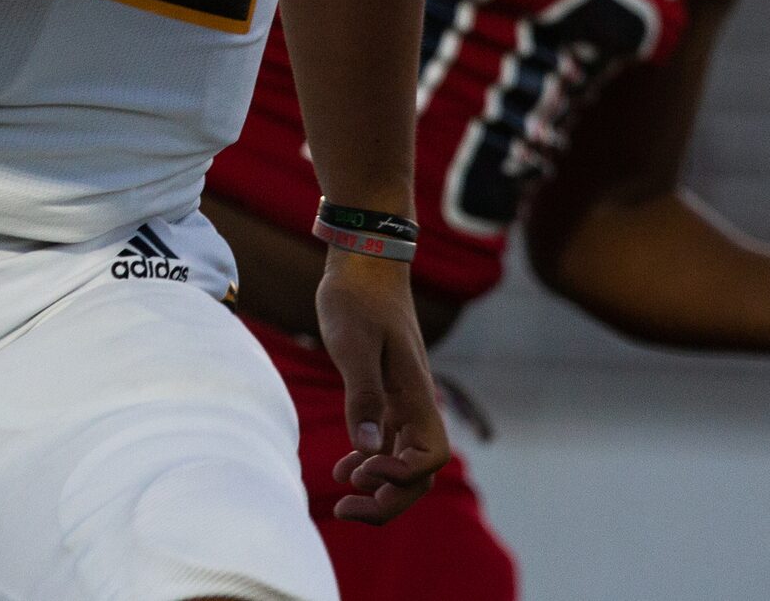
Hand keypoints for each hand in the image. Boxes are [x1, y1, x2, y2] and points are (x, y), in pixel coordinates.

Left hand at [314, 248, 450, 523]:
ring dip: (380, 488)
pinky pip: (391, 443)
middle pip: (419, 473)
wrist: (364, 259)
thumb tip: (370, 451)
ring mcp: (403, 399)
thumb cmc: (357, 296)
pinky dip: (372, 463)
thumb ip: (363, 396)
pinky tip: (346, 468)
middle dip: (388, 500)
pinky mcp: (388, 392)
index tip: (360, 470)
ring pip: (405, 462)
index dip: (399, 477)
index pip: (428, 459)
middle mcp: (416, 402)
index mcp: (415, 393)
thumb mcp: (353, 344)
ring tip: (341, 502)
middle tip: (343, 510)